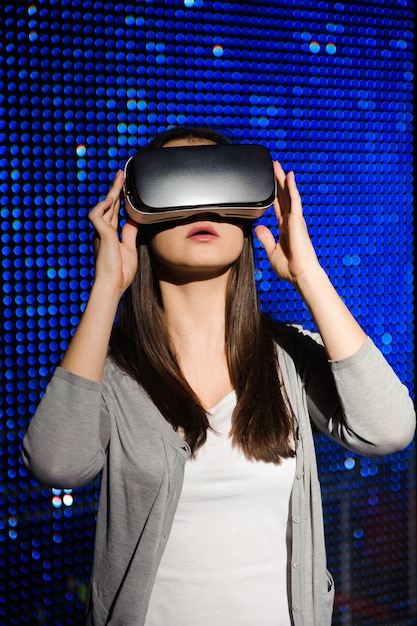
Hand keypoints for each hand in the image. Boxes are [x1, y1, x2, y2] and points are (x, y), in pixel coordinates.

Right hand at [89, 170, 138, 294]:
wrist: (113, 284)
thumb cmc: (120, 272)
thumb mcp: (129, 248)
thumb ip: (129, 234)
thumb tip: (133, 221)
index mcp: (111, 234)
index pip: (114, 211)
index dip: (119, 198)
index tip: (123, 187)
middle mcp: (104, 231)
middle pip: (110, 205)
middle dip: (116, 188)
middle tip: (121, 174)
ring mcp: (101, 232)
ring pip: (104, 206)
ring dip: (111, 192)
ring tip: (119, 179)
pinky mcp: (101, 235)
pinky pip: (96, 215)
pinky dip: (102, 206)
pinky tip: (110, 200)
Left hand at [254, 161, 319, 286]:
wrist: (300, 274)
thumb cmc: (290, 268)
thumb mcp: (272, 251)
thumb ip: (266, 238)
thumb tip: (259, 227)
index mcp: (285, 229)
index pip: (278, 206)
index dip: (275, 194)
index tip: (271, 183)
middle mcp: (291, 222)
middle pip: (284, 197)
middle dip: (278, 181)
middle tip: (274, 166)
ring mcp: (295, 220)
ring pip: (289, 195)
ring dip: (283, 180)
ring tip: (278, 166)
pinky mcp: (298, 221)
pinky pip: (294, 200)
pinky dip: (292, 188)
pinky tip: (289, 177)